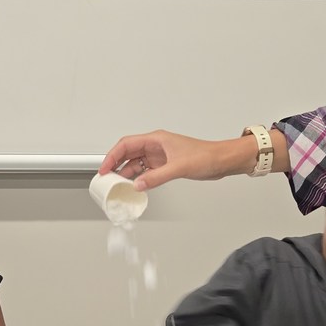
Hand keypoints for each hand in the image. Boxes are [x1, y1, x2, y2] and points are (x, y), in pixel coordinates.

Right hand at [99, 130, 246, 191]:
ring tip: (118, 184)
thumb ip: (156, 177)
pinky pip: (146, 171)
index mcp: (156, 139)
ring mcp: (160, 156)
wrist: (221, 161)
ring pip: (136, 163)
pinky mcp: (165, 165)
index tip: (104, 168)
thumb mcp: (179, 167)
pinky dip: (139, 178)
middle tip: (106, 178)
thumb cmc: (205, 156)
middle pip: (128, 153)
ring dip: (127, 173)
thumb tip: (138, 184)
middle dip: (116, 165)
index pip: (126, 144)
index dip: (112, 155)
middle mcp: (156, 146)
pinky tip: (135, 185)